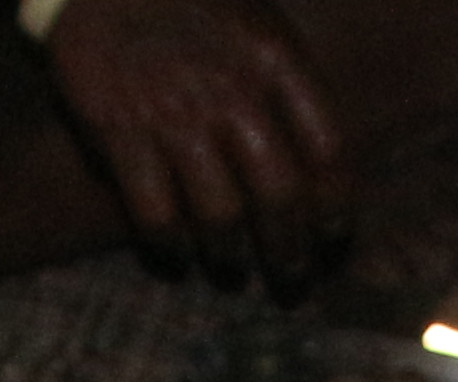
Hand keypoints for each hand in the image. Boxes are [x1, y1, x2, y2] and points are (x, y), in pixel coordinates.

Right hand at [42, 0, 350, 277]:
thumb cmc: (190, 0)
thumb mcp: (258, 21)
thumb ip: (288, 85)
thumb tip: (315, 165)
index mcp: (276, 60)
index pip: (329, 149)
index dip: (337, 205)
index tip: (334, 236)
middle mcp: (233, 93)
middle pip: (279, 197)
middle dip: (289, 250)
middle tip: (290, 278)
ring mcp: (175, 117)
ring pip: (219, 216)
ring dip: (229, 256)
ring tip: (231, 269)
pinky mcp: (120, 134)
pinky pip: (155, 214)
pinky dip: (167, 247)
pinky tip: (172, 256)